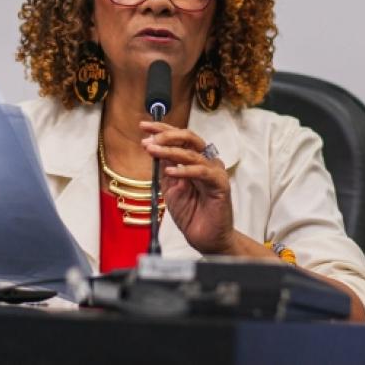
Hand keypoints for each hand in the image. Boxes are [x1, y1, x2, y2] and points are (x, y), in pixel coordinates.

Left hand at [139, 120, 233, 254]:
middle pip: (189, 137)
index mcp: (194, 160)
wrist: (205, 238)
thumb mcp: (170, 187)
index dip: (162, 130)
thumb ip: (165, 168)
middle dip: (167, 134)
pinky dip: (185, 170)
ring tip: (152, 150)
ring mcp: (214, 172)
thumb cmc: (191, 214)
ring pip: (192, 153)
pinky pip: (203, 172)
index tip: (143, 126)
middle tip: (150, 138)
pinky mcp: (220, 184)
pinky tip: (171, 172)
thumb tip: (153, 147)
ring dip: (170, 151)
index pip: (179, 138)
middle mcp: (205, 161)